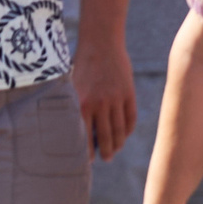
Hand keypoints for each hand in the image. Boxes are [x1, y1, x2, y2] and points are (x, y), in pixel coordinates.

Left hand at [72, 37, 134, 159]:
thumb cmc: (81, 63)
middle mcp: (100, 104)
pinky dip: (128, 129)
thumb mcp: (71, 84)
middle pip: (106, 137)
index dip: (87, 151)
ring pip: (120, 130)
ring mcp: (116, 99)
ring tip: (114, 151)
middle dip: (105, 152)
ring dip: (118, 144)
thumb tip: (71, 128)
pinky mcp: (129, 94)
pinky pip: (131, 118)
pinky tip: (124, 135)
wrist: (101, 42)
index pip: (85, 136)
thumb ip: (72, 104)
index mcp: (82, 103)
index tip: (87, 161)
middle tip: (105, 159)